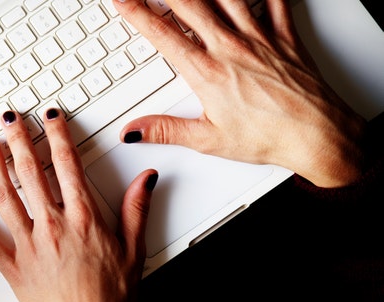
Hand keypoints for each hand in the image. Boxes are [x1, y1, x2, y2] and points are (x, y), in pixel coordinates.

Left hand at [0, 109, 155, 301]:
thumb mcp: (134, 252)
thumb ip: (136, 210)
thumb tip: (145, 178)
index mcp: (84, 220)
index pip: (67, 165)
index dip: (57, 135)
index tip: (50, 116)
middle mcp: (53, 228)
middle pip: (31, 173)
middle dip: (18, 140)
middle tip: (9, 118)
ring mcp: (29, 247)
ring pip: (5, 198)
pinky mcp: (12, 269)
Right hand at [113, 0, 366, 187]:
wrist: (315, 134)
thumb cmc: (268, 137)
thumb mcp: (208, 139)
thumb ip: (166, 130)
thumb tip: (134, 130)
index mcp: (207, 73)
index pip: (162, 35)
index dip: (137, 13)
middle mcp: (230, 48)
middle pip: (189, 4)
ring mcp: (259, 37)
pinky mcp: (284, 35)